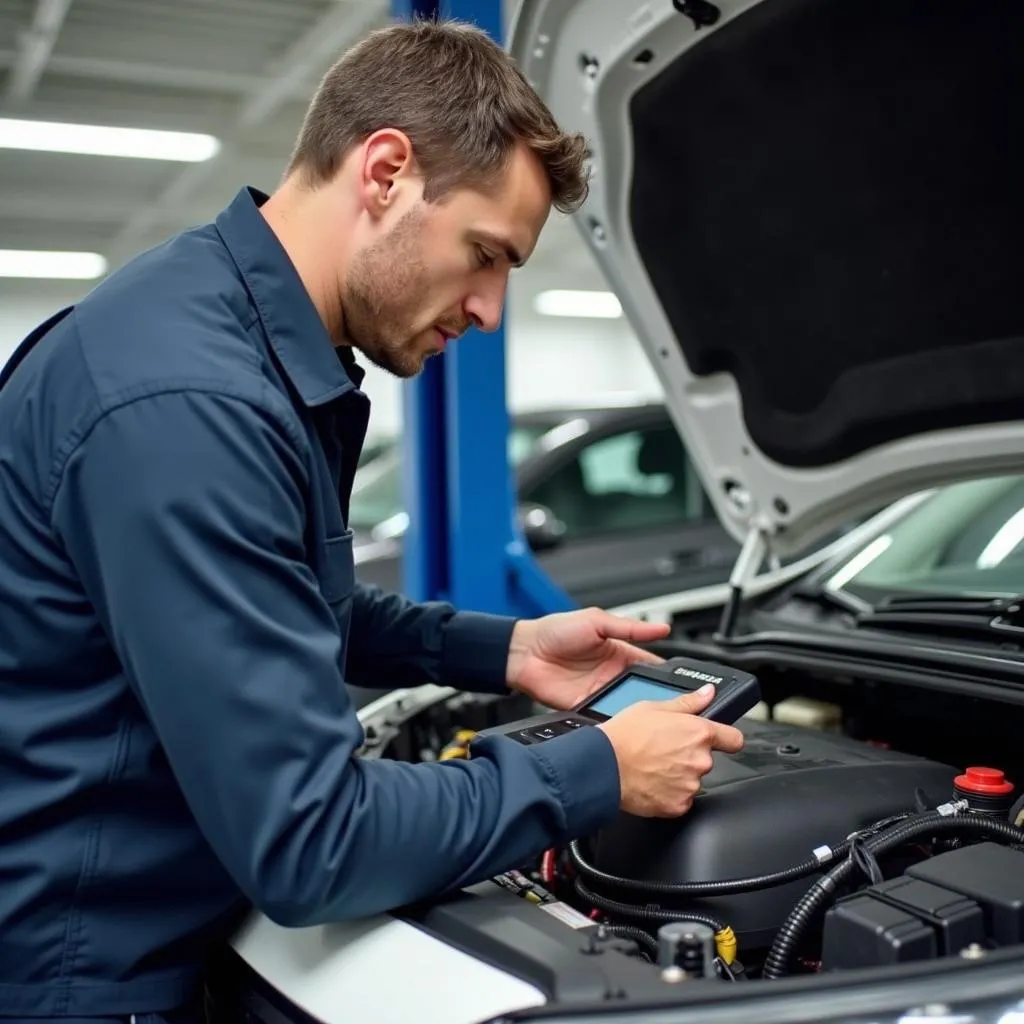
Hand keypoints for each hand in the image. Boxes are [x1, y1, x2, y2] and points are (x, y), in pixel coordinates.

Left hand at [506, 607, 670, 711]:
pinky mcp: (584, 707)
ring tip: (649, 716)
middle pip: (641, 692)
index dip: (664, 676)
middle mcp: (611, 675)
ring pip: (626, 708)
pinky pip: (603, 717)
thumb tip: (662, 629)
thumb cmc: (556, 630)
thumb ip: (629, 628)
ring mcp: (599, 692)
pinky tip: (622, 723)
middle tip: (669, 706)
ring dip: (635, 712)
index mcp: (619, 653)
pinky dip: (613, 721)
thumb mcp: (596, 621)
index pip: (649, 667)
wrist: (524, 651)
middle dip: (654, 699)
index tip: (681, 685)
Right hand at [597, 684, 744, 817]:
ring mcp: (690, 785)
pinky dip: (670, 794)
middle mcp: (700, 760)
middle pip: (706, 759)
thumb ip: (688, 702)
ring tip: (653, 766)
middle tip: (664, 751)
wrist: (604, 766)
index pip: (734, 739)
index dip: (726, 738)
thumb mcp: (654, 707)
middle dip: (689, 756)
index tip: (721, 740)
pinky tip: (652, 782)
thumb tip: (708, 693)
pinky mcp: (678, 806)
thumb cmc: (624, 735)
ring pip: (692, 780)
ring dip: (679, 775)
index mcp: (698, 733)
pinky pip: (681, 799)